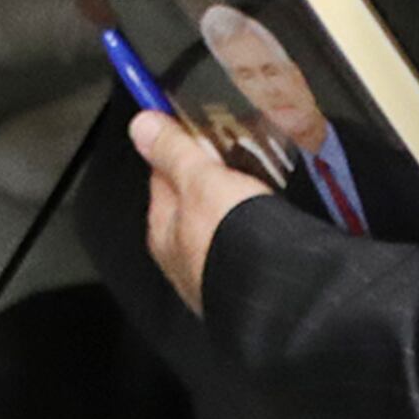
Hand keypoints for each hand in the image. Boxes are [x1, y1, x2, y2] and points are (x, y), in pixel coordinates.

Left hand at [137, 107, 271, 308]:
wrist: (276, 293)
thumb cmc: (231, 242)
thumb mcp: (199, 180)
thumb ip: (173, 151)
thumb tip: (142, 125)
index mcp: (162, 229)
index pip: (160, 176)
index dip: (177, 148)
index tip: (195, 130)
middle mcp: (183, 257)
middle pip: (191, 202)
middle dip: (211, 178)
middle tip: (234, 155)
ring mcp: (214, 273)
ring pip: (220, 224)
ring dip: (235, 203)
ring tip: (259, 182)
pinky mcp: (245, 282)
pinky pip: (245, 244)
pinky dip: (255, 227)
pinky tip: (272, 219)